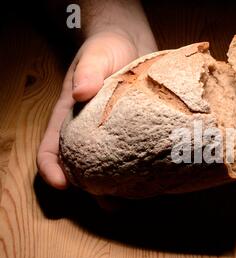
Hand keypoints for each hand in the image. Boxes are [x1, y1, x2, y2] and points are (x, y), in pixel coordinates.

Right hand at [37, 30, 156, 188]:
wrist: (132, 43)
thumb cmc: (108, 47)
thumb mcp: (97, 54)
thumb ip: (89, 71)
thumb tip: (81, 92)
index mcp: (70, 116)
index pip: (52, 147)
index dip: (51, 168)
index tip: (62, 185)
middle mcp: (89, 131)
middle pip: (82, 168)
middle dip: (91, 190)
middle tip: (108, 205)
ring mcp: (113, 134)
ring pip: (109, 168)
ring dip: (116, 188)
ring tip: (131, 201)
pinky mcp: (135, 133)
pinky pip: (134, 156)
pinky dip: (139, 172)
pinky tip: (153, 181)